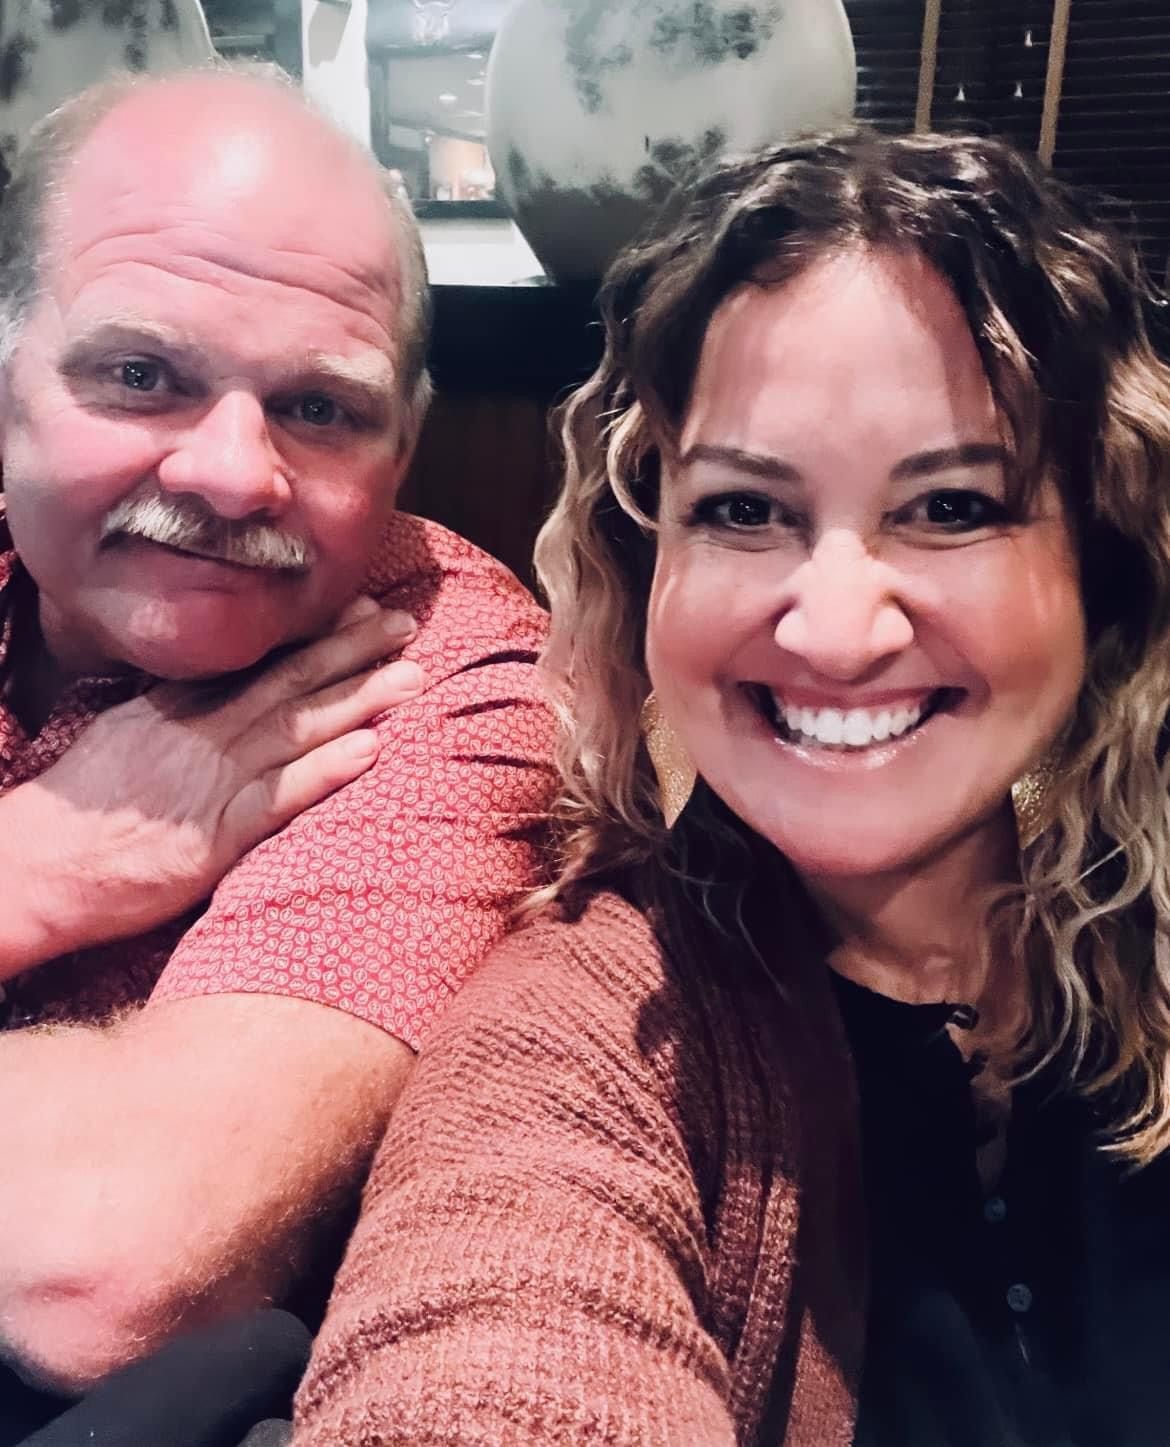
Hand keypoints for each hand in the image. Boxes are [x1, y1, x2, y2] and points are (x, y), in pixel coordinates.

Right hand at [1, 598, 424, 971]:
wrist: (30, 870)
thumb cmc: (78, 811)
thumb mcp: (123, 737)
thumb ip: (176, 711)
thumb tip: (221, 688)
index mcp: (175, 708)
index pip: (254, 661)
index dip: (311, 635)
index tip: (359, 607)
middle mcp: (196, 734)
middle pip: (286, 682)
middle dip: (350, 651)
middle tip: (403, 623)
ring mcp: (206, 784)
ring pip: (294, 731)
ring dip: (357, 700)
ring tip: (411, 677)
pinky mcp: (210, 838)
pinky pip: (276, 800)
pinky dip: (322, 772)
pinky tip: (367, 750)